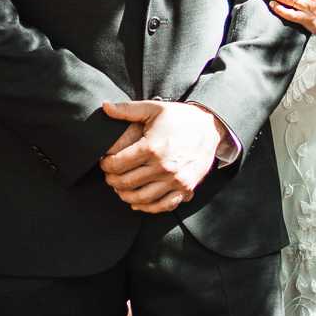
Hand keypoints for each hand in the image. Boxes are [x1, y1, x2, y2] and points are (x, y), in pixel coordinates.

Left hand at [100, 98, 223, 213]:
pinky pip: (163, 206)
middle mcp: (163, 166)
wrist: (210, 127)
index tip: (105, 162)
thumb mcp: (153, 109)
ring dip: (126, 196)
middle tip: (109, 176)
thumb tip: (105, 107)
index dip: (106, 165)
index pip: (118, 164)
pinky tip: (139, 203)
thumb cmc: (180, 118)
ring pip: (141, 198)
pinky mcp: (185, 188)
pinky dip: (148, 208)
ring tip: (121, 189)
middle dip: (112, 181)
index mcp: (151, 147)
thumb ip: (126, 110)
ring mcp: (175, 180)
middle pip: (126, 183)